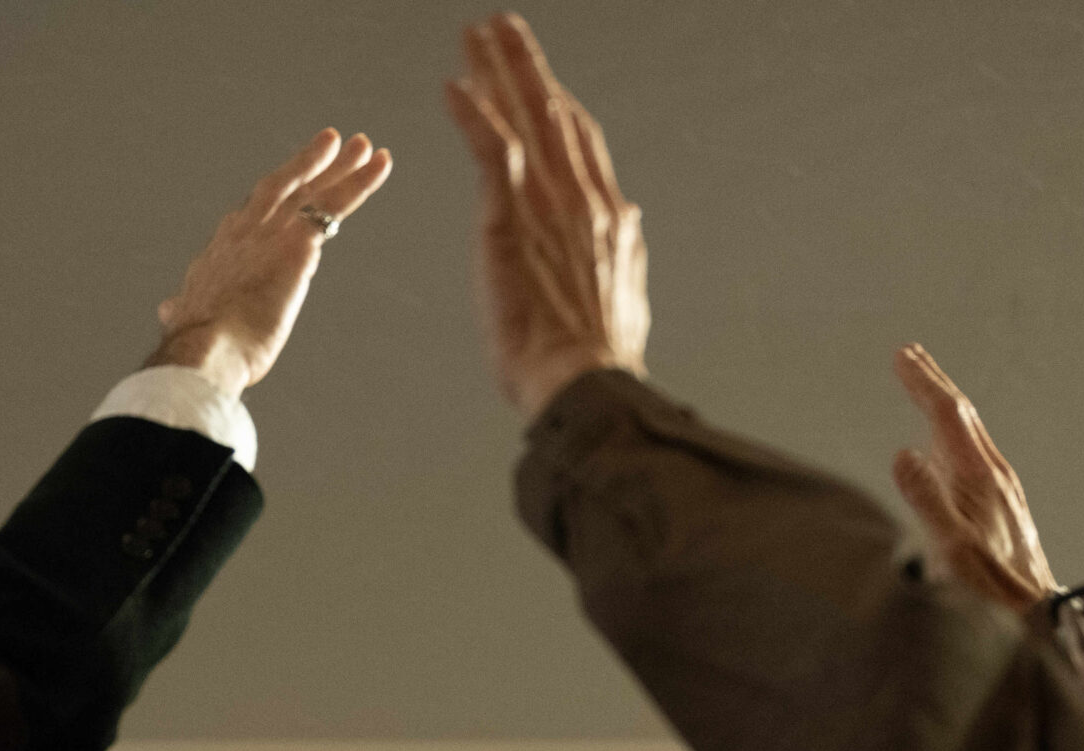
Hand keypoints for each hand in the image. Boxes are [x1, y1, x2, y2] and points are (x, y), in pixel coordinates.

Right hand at [150, 129, 393, 398]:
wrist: (205, 347)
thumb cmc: (197, 345)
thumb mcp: (189, 319)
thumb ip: (182, 310)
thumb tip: (167, 310)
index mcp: (220, 249)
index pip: (253, 214)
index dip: (274, 198)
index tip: (292, 184)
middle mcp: (245, 230)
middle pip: (283, 187)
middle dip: (308, 164)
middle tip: (332, 142)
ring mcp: (272, 232)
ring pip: (312, 189)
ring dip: (340, 165)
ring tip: (364, 145)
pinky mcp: (299, 243)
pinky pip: (335, 205)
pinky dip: (359, 182)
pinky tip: (379, 164)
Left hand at [447, 14, 649, 419]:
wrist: (585, 381)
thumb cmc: (596, 358)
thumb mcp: (622, 292)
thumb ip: (623, 249)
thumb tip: (631, 221)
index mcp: (607, 216)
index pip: (580, 142)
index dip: (558, 102)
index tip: (540, 77)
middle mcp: (581, 198)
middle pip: (551, 113)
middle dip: (525, 66)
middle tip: (501, 27)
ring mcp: (547, 205)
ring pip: (522, 120)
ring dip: (497, 72)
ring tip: (476, 35)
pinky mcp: (512, 221)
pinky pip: (491, 154)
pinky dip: (473, 118)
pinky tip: (453, 88)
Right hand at [890, 344, 1057, 612]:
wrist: (1038, 617)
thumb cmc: (992, 590)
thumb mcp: (953, 549)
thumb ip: (928, 500)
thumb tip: (902, 452)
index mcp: (979, 476)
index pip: (947, 415)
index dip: (923, 383)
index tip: (901, 356)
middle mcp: (994, 474)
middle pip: (962, 414)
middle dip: (934, 382)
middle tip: (909, 353)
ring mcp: (1000, 489)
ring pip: (969, 432)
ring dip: (943, 404)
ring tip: (923, 386)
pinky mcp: (1001, 505)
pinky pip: (972, 453)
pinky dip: (951, 433)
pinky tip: (943, 443)